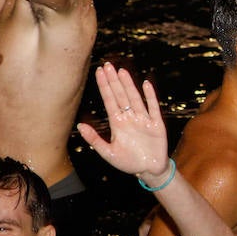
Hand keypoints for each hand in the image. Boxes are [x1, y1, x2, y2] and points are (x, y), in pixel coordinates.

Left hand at [76, 63, 169, 182]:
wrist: (149, 170)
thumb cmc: (128, 162)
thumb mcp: (108, 153)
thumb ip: (94, 139)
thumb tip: (79, 126)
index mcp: (118, 124)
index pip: (109, 100)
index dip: (104, 86)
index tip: (99, 72)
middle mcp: (130, 118)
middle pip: (120, 95)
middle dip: (113, 81)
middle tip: (108, 65)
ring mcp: (143, 120)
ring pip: (134, 98)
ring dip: (128, 85)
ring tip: (121, 71)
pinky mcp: (156, 125)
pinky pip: (153, 108)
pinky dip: (150, 96)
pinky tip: (146, 84)